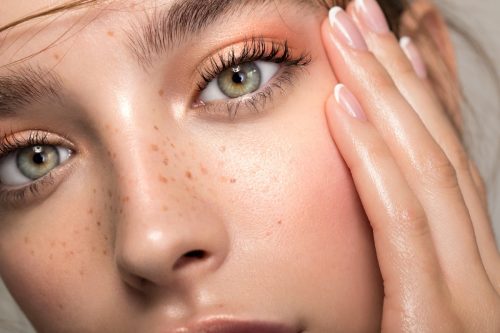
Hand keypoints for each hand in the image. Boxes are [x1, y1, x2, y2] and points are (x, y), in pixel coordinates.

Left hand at [321, 1, 499, 330]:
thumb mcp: (395, 313)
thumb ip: (387, 264)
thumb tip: (346, 216)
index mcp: (461, 267)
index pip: (434, 163)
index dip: (413, 96)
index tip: (386, 46)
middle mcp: (477, 268)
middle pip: (430, 150)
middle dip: (395, 75)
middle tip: (360, 15)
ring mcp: (472, 293)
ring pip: (423, 170)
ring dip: (383, 94)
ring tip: (353, 33)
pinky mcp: (446, 320)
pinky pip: (403, 219)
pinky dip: (374, 156)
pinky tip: (346, 104)